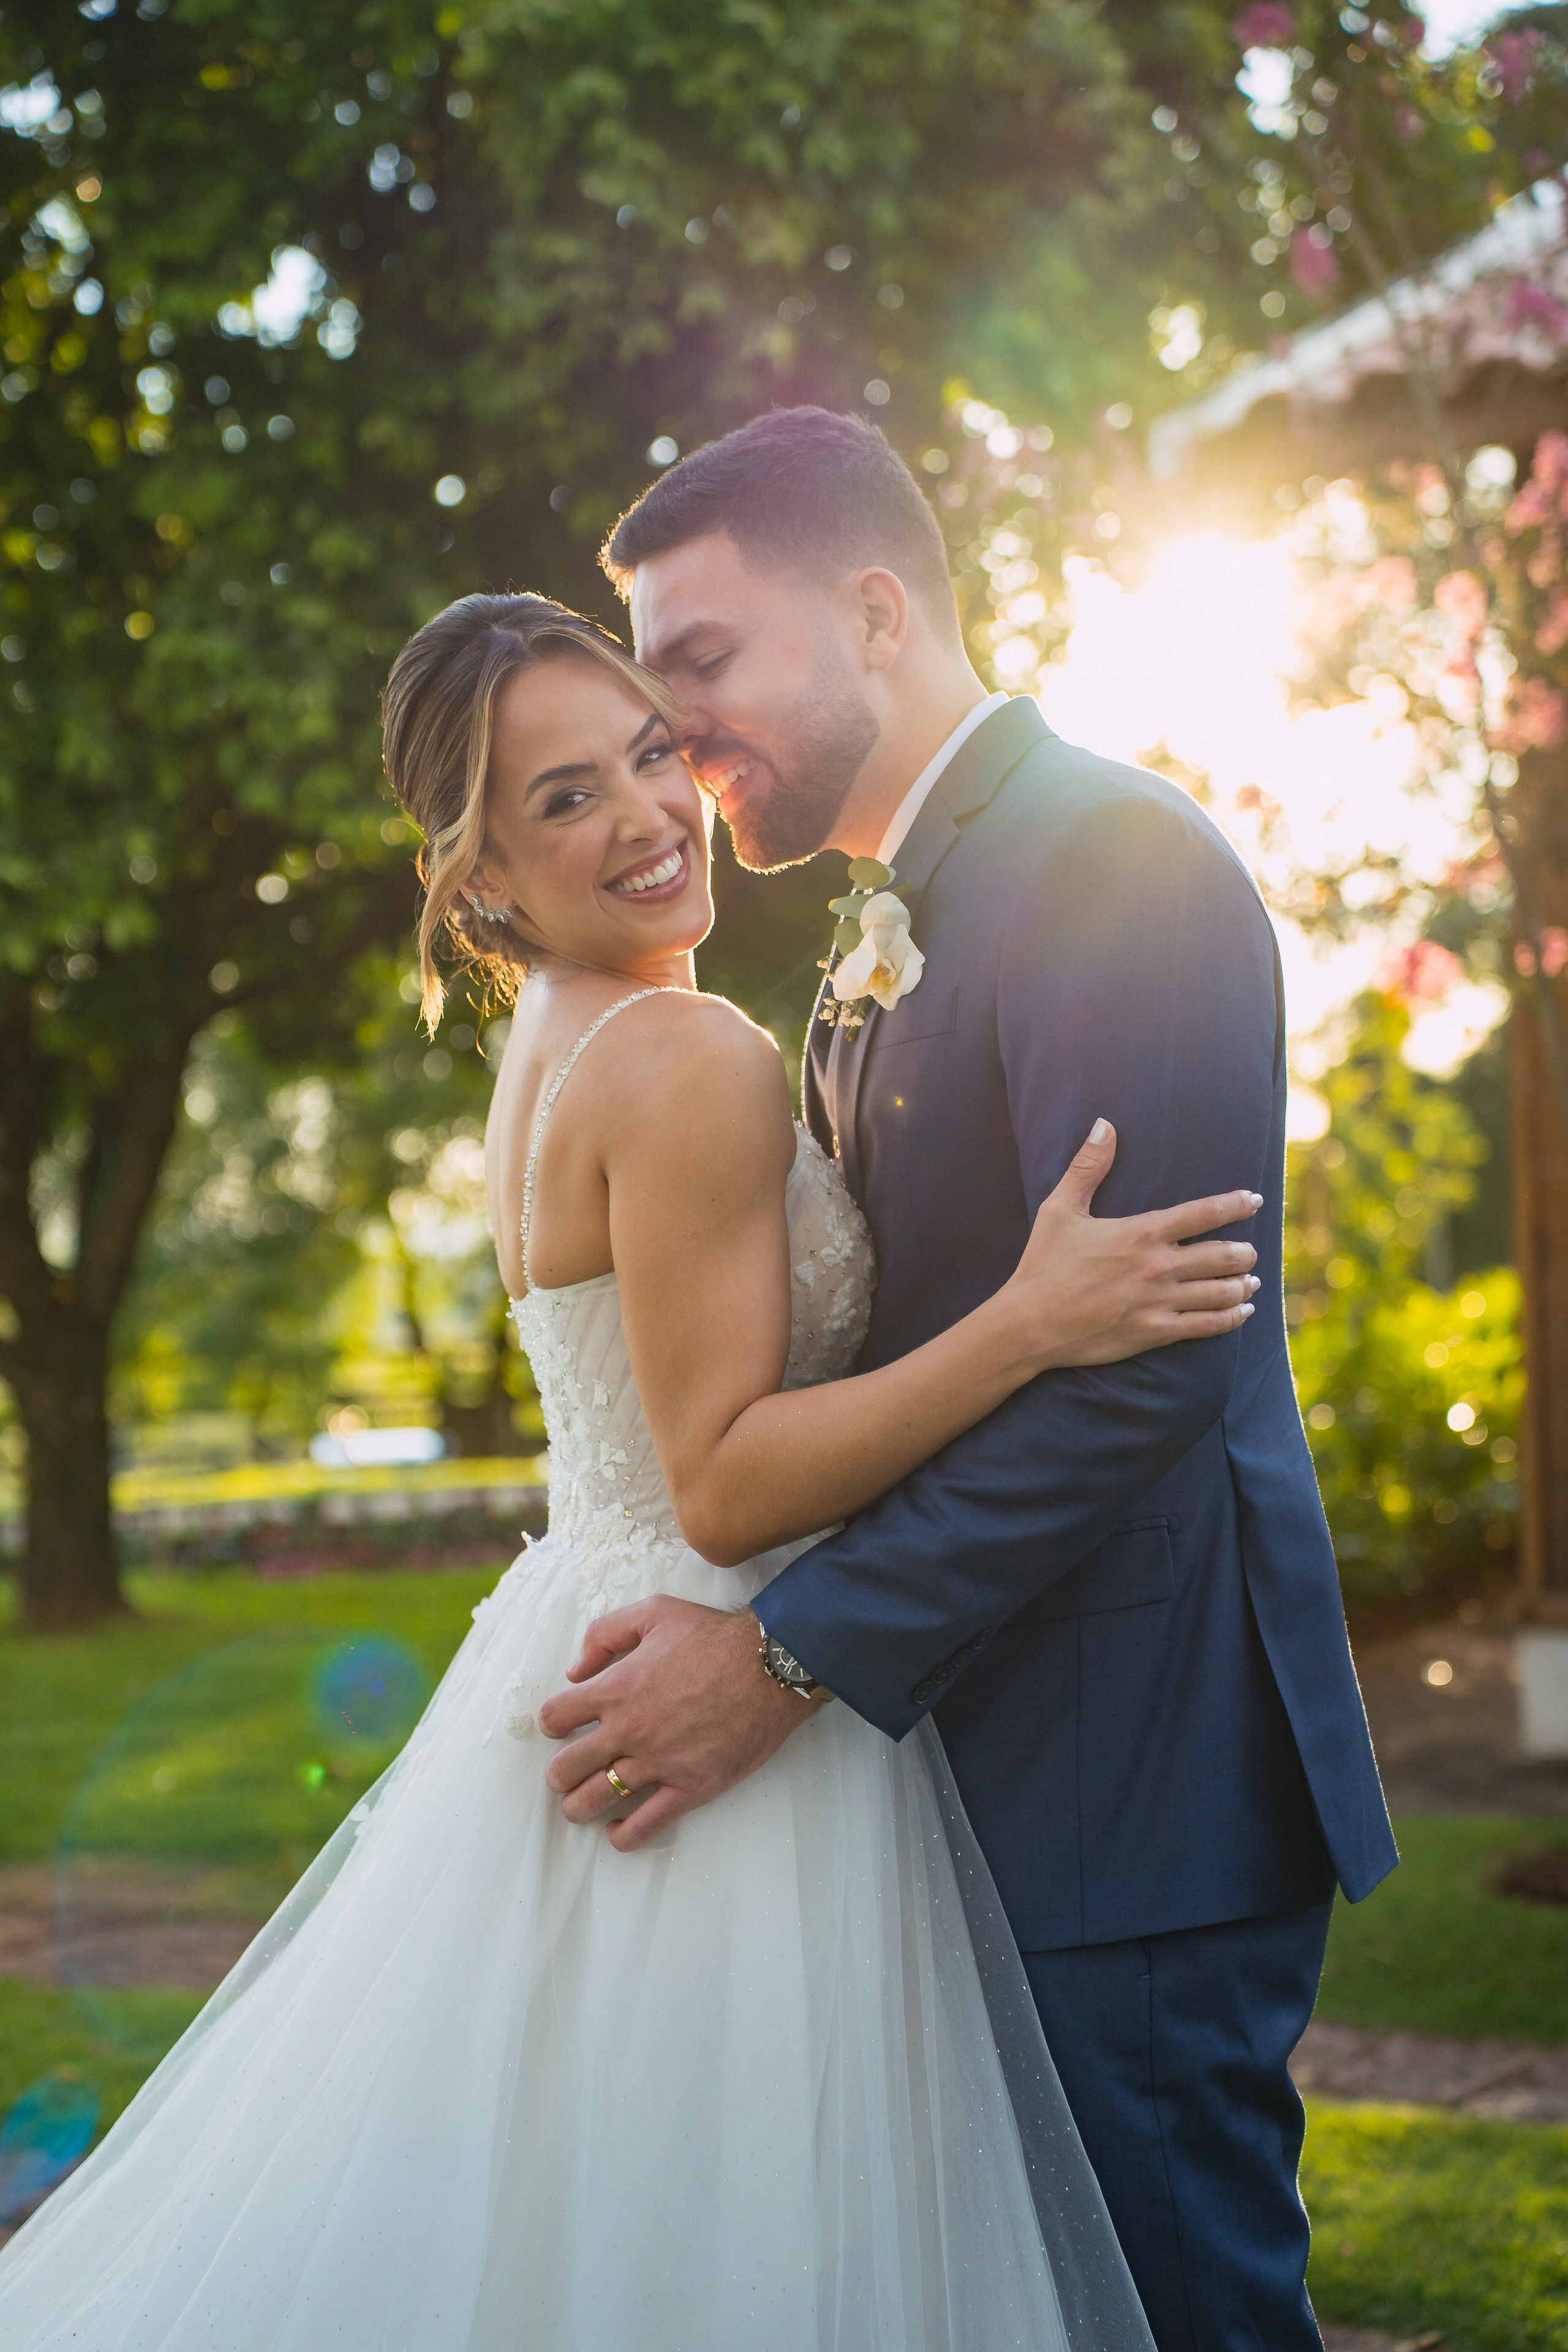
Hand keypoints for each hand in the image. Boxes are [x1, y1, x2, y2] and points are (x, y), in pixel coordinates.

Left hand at [538, 1597, 818, 1850]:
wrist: (771, 1667)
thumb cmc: (715, 1637)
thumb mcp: (655, 1611)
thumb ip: (606, 1633)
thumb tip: (575, 1670)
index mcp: (616, 1688)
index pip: (554, 1717)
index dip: (551, 1722)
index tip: (561, 1726)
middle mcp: (629, 1730)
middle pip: (566, 1768)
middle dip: (558, 1774)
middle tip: (566, 1773)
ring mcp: (658, 1763)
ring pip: (596, 1800)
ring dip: (579, 1806)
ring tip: (580, 1804)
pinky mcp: (690, 1787)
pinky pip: (645, 1825)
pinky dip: (623, 1835)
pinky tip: (617, 1829)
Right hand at [1007, 1120, 1261, 1371]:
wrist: (1029, 1324)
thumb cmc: (1043, 1264)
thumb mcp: (1060, 1209)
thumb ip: (1088, 1166)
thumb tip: (1104, 1124)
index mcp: (1141, 1232)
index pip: (1204, 1212)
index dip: (1236, 1204)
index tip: (1253, 1199)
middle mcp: (1158, 1266)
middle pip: (1224, 1255)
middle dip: (1245, 1252)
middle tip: (1251, 1250)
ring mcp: (1159, 1302)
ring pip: (1222, 1292)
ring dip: (1244, 1284)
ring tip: (1251, 1280)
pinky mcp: (1155, 1333)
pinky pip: (1208, 1326)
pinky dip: (1232, 1317)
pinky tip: (1242, 1310)